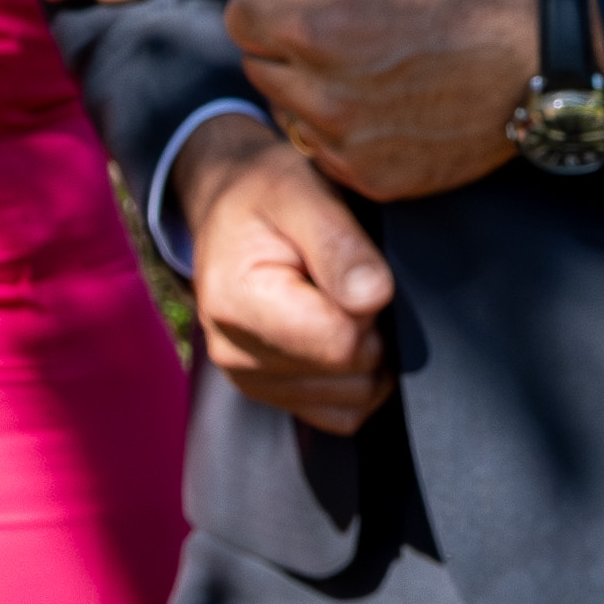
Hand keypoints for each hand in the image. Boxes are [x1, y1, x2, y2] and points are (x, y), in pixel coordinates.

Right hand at [173, 118, 396, 431]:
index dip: (371, 303)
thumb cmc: (266, 191)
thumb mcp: (300, 189)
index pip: (343, 342)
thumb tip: (374, 297)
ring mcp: (251, 380)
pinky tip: (342, 329)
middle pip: (351, 372)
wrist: (228, 206)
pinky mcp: (271, 393)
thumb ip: (339, 243)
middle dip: (371, 326)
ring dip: (367, 354)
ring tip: (342, 298)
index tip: (354, 263)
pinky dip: (358, 378)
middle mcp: (235, 354)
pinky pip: (342, 414)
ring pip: (353, 399)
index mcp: (238, 304)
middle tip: (349, 276)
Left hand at [222, 0, 540, 199]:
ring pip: (286, 110)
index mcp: (315, 28)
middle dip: (286, 42)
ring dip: (307, 88)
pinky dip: (338, 129)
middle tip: (346, 26)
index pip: (240, 15)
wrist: (538, 60)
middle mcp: (321, 95)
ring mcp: (347, 144)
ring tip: (366, 65)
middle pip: (258, 64)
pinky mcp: (373, 178)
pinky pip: (322, 151)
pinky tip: (381, 103)